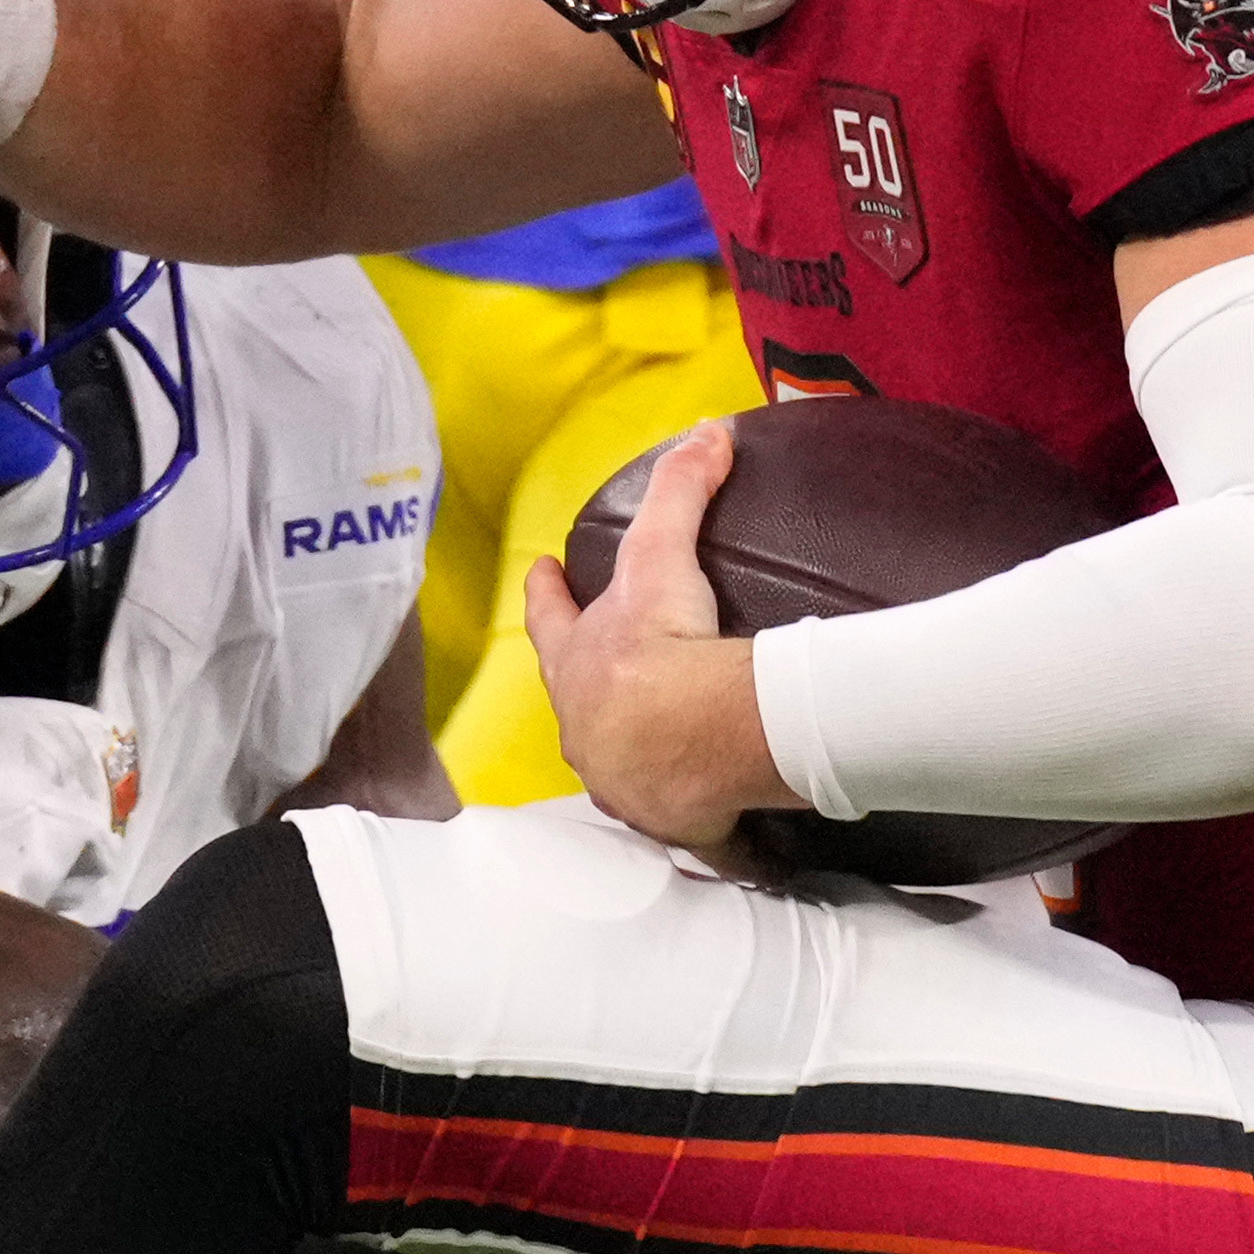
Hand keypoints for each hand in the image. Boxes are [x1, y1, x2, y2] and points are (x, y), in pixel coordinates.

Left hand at [521, 424, 795, 865]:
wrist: (697, 737)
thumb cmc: (665, 650)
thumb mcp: (663, 558)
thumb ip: (680, 489)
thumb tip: (706, 432)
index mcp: (577, 665)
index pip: (549, 619)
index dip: (546, 594)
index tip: (541, 573)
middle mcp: (586, 728)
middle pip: (575, 700)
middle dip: (581, 685)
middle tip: (600, 674)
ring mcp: (622, 781)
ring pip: (617, 764)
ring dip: (632, 754)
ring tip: (657, 748)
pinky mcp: (668, 820)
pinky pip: (680, 820)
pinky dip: (693, 817)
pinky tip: (712, 821)